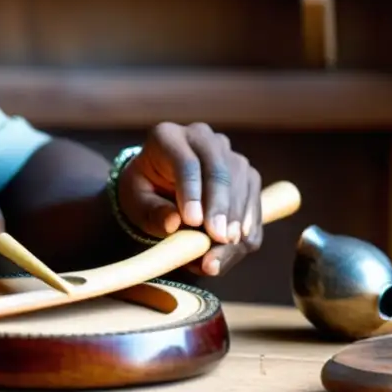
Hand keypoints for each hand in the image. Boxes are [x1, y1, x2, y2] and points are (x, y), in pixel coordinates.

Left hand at [117, 122, 262, 276]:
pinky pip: (255, 205)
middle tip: (217, 239)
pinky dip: (246, 233)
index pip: (185, 161)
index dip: (191, 191)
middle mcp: (203, 138)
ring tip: (219, 254)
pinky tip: (231, 252)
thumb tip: (173, 223)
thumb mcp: (136, 201)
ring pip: (243, 187)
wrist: (160, 187)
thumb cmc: (145, 192)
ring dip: (236, 224)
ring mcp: (229, 155)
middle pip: (220, 171)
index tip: (192, 221)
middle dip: (221, 208)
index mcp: (167, 137)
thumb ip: (151, 211)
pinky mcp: (248, 177)